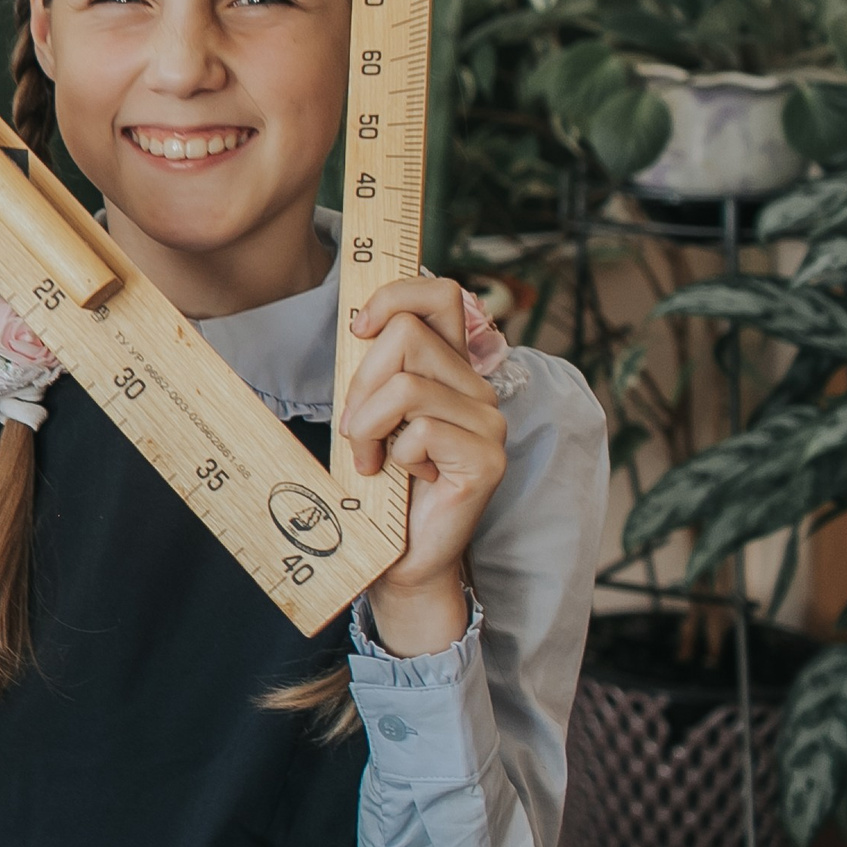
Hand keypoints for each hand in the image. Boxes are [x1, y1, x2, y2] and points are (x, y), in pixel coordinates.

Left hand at [337, 278, 509, 656]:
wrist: (398, 553)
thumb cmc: (379, 480)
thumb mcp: (369, 410)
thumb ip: (375, 367)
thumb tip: (361, 323)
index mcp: (451, 369)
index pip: (440, 294)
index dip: (395, 295)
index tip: (359, 329)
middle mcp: (478, 389)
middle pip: (406, 336)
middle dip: (361, 382)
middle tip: (357, 430)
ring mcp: (489, 424)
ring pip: (405, 386)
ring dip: (368, 425)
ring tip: (372, 456)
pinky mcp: (487, 459)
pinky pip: (420, 432)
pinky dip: (393, 455)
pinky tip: (400, 477)